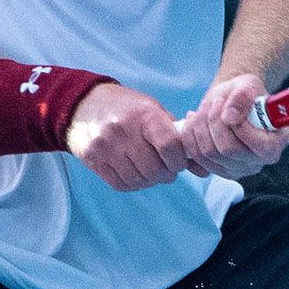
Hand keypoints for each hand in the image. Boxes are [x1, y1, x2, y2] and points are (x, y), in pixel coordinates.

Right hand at [67, 82, 199, 190]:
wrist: (85, 105)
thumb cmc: (128, 109)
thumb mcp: (154, 112)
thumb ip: (178, 139)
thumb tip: (204, 170)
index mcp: (144, 115)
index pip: (170, 147)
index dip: (180, 161)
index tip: (179, 161)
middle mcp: (124, 130)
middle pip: (155, 170)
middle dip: (166, 174)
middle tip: (166, 168)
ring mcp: (106, 147)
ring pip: (139, 180)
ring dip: (150, 180)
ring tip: (149, 169)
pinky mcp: (94, 160)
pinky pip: (122, 184)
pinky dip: (133, 183)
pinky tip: (134, 171)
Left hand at [178, 73, 288, 179]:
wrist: (229, 101)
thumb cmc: (244, 94)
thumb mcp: (248, 84)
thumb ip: (243, 96)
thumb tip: (229, 117)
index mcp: (277, 142)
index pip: (262, 147)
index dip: (241, 127)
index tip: (227, 104)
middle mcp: (259, 161)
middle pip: (228, 150)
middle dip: (214, 121)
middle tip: (213, 102)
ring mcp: (237, 170)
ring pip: (209, 153)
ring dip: (199, 126)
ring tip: (204, 107)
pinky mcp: (217, 171)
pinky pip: (196, 159)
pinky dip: (189, 137)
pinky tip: (193, 121)